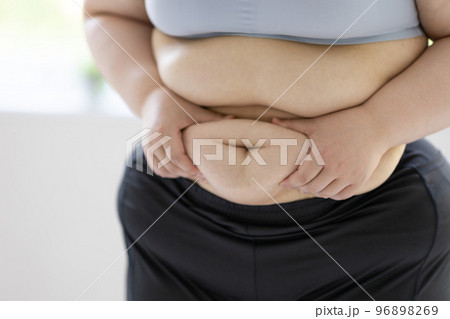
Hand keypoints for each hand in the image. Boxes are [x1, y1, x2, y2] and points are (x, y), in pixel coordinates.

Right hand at [141, 87, 231, 178]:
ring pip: (162, 169)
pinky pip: (157, 168)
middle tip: (203, 178)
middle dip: (187, 173)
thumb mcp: (193, 110)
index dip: (190, 168)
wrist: (151, 99)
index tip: (203, 174)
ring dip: (178, 174)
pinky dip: (169, 172)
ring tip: (195, 175)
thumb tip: (235, 119)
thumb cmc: (176, 103)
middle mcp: (152, 139)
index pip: (176, 156)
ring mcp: (146, 145)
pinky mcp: (145, 149)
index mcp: (163, 129)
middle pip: (170, 165)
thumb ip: (213, 118)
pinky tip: (183, 171)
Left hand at [272, 106, 389, 199]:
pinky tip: (325, 189)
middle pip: (312, 188)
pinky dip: (331, 195)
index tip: (284, 182)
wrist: (376, 125)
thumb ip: (294, 125)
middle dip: (301, 188)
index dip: (290, 182)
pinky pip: (341, 195)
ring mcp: (349, 174)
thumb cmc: (343, 122)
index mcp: (322, 152)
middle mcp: (335, 165)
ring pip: (326, 193)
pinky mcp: (360, 179)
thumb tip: (272, 120)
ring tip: (310, 187)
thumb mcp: (317, 123)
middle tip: (296, 185)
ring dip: (315, 192)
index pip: (301, 177)